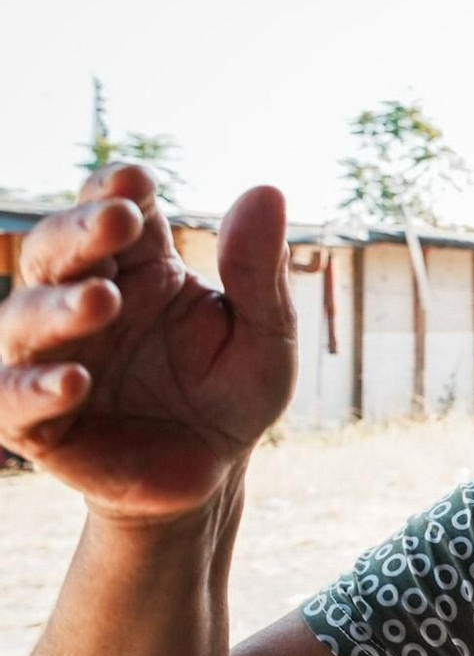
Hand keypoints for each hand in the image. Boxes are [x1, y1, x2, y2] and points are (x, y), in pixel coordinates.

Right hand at [0, 165, 296, 522]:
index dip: (116, 191)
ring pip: (23, 318)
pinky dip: (34, 388)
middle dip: (80, 231)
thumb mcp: (265, 334)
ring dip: (58, 306)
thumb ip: (260, 270)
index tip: (135, 183)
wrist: (214, 472)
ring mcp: (52, 358)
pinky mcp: (38, 422)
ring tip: (102, 300)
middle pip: (57, 251)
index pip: (113, 210)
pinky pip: (12, 399)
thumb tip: (266, 191)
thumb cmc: (233, 393)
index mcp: (140, 269)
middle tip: (117, 220)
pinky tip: (74, 381)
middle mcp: (85, 303)